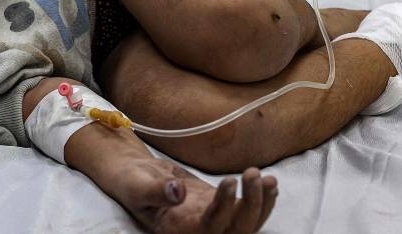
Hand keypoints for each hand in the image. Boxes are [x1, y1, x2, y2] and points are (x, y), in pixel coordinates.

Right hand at [117, 160, 276, 232]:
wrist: (136, 178)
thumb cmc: (131, 183)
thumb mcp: (136, 185)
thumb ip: (156, 190)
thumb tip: (177, 191)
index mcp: (178, 231)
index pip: (209, 227)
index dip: (224, 208)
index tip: (229, 180)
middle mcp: (199, 232)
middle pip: (235, 231)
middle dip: (250, 205)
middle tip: (253, 174)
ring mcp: (213, 221)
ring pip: (246, 224)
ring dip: (261, 203)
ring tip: (267, 178)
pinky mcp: (220, 208)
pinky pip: (246, 211)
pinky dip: (261, 200)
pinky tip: (269, 183)